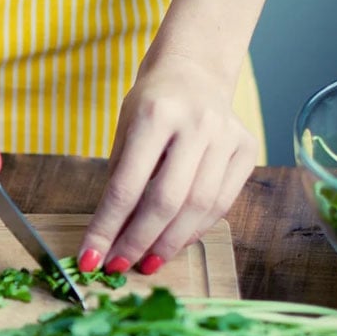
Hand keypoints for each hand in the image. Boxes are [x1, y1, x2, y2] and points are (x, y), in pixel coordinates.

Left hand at [78, 57, 258, 275]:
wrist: (195, 69)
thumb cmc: (152, 103)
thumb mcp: (124, 131)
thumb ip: (120, 180)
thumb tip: (109, 239)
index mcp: (156, 115)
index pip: (126, 186)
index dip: (107, 228)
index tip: (90, 258)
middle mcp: (197, 124)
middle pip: (167, 201)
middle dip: (139, 242)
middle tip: (120, 266)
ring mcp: (226, 136)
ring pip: (199, 207)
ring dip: (170, 243)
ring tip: (148, 262)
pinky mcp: (246, 149)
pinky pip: (222, 203)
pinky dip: (196, 229)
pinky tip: (175, 242)